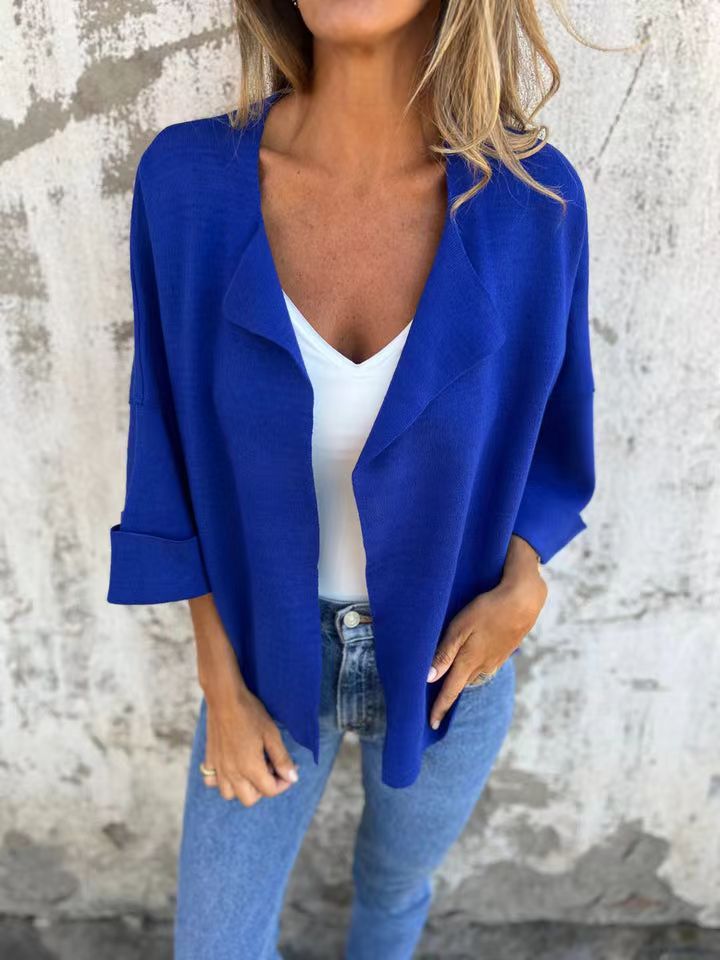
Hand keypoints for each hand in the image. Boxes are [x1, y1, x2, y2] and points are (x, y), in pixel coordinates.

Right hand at [188, 593, 298, 805]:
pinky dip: (222, 780)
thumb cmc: (250, 713)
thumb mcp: (272, 734)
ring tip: (252, 768)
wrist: (224, 698)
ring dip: (243, 787)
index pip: (270, 790)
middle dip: (263, 789)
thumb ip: (282, 759)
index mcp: (250, 768)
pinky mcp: (210, 759)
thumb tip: (293, 778)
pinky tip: (231, 765)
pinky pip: (212, 781)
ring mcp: (218, 768)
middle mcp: (232, 773)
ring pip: (229, 794)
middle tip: (270, 768)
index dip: (284, 783)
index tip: (288, 770)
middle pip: (250, 799)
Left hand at [427, 536, 546, 729]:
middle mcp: (483, 666)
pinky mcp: (503, 652)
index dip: (439, 708)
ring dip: (461, 681)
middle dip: (449, 696)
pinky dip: (473, 669)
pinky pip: (484, 667)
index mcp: (469, 661)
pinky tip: (470, 661)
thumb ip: (445, 653)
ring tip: (450, 683)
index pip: (450, 691)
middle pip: (461, 686)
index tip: (432, 725)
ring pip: (473, 676)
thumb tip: (429, 678)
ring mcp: (495, 660)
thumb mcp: (460, 627)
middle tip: (436, 705)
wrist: (524, 601)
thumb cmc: (488, 610)